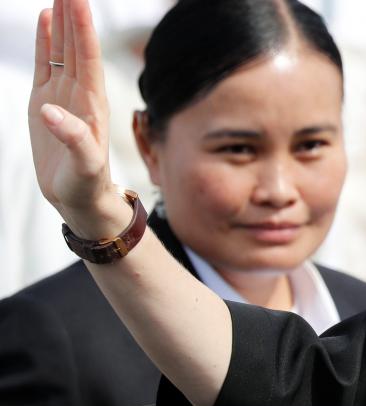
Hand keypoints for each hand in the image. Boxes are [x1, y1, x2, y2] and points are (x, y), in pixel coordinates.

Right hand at [28, 0, 128, 239]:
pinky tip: (45, 21)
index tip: (78, 0)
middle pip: (76, 47)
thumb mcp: (85, 166)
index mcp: (92, 104)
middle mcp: (81, 94)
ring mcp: (64, 96)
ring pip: (62, 51)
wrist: (80, 199)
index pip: (88, 58)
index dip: (82, 29)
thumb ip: (74, 139)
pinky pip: (47, 65)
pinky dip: (46, 43)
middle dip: (73, 17)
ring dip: (61, 24)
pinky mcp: (46, 103)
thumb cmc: (87, 185)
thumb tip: (51, 112)